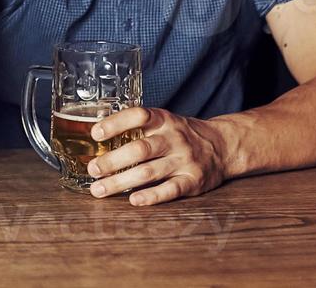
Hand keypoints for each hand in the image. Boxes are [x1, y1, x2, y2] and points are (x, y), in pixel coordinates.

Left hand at [85, 107, 231, 203]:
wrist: (222, 146)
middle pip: (140, 149)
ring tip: (99, 189)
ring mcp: (184, 160)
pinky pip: (170, 190)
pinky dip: (151, 196)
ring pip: (149, 172)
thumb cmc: (181, 135)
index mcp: (164, 120)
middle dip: (112, 161)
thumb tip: (94, 135)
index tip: (95, 133)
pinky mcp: (193, 181)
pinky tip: (133, 200)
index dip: (116, 123)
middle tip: (92, 170)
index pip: (139, 116)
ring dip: (121, 182)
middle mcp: (174, 138)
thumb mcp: (163, 122)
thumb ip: (137, 127)